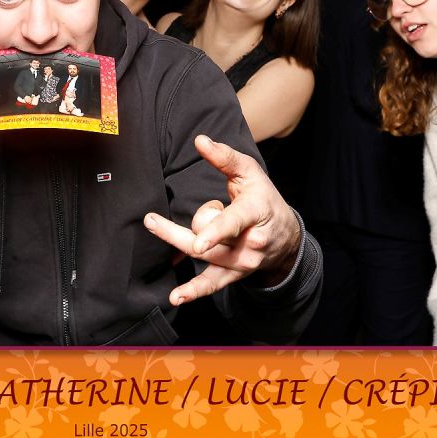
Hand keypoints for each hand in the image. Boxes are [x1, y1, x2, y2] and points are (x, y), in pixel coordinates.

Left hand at [143, 135, 301, 305]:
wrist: (286, 236)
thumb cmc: (263, 198)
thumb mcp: (249, 172)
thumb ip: (224, 157)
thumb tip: (200, 141)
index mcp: (255, 212)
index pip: (233, 222)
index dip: (215, 231)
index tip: (199, 240)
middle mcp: (251, 242)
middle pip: (206, 240)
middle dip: (180, 230)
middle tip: (150, 220)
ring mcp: (243, 262)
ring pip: (202, 256)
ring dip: (181, 240)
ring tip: (159, 225)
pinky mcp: (234, 275)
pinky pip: (211, 284)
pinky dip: (193, 291)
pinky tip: (175, 297)